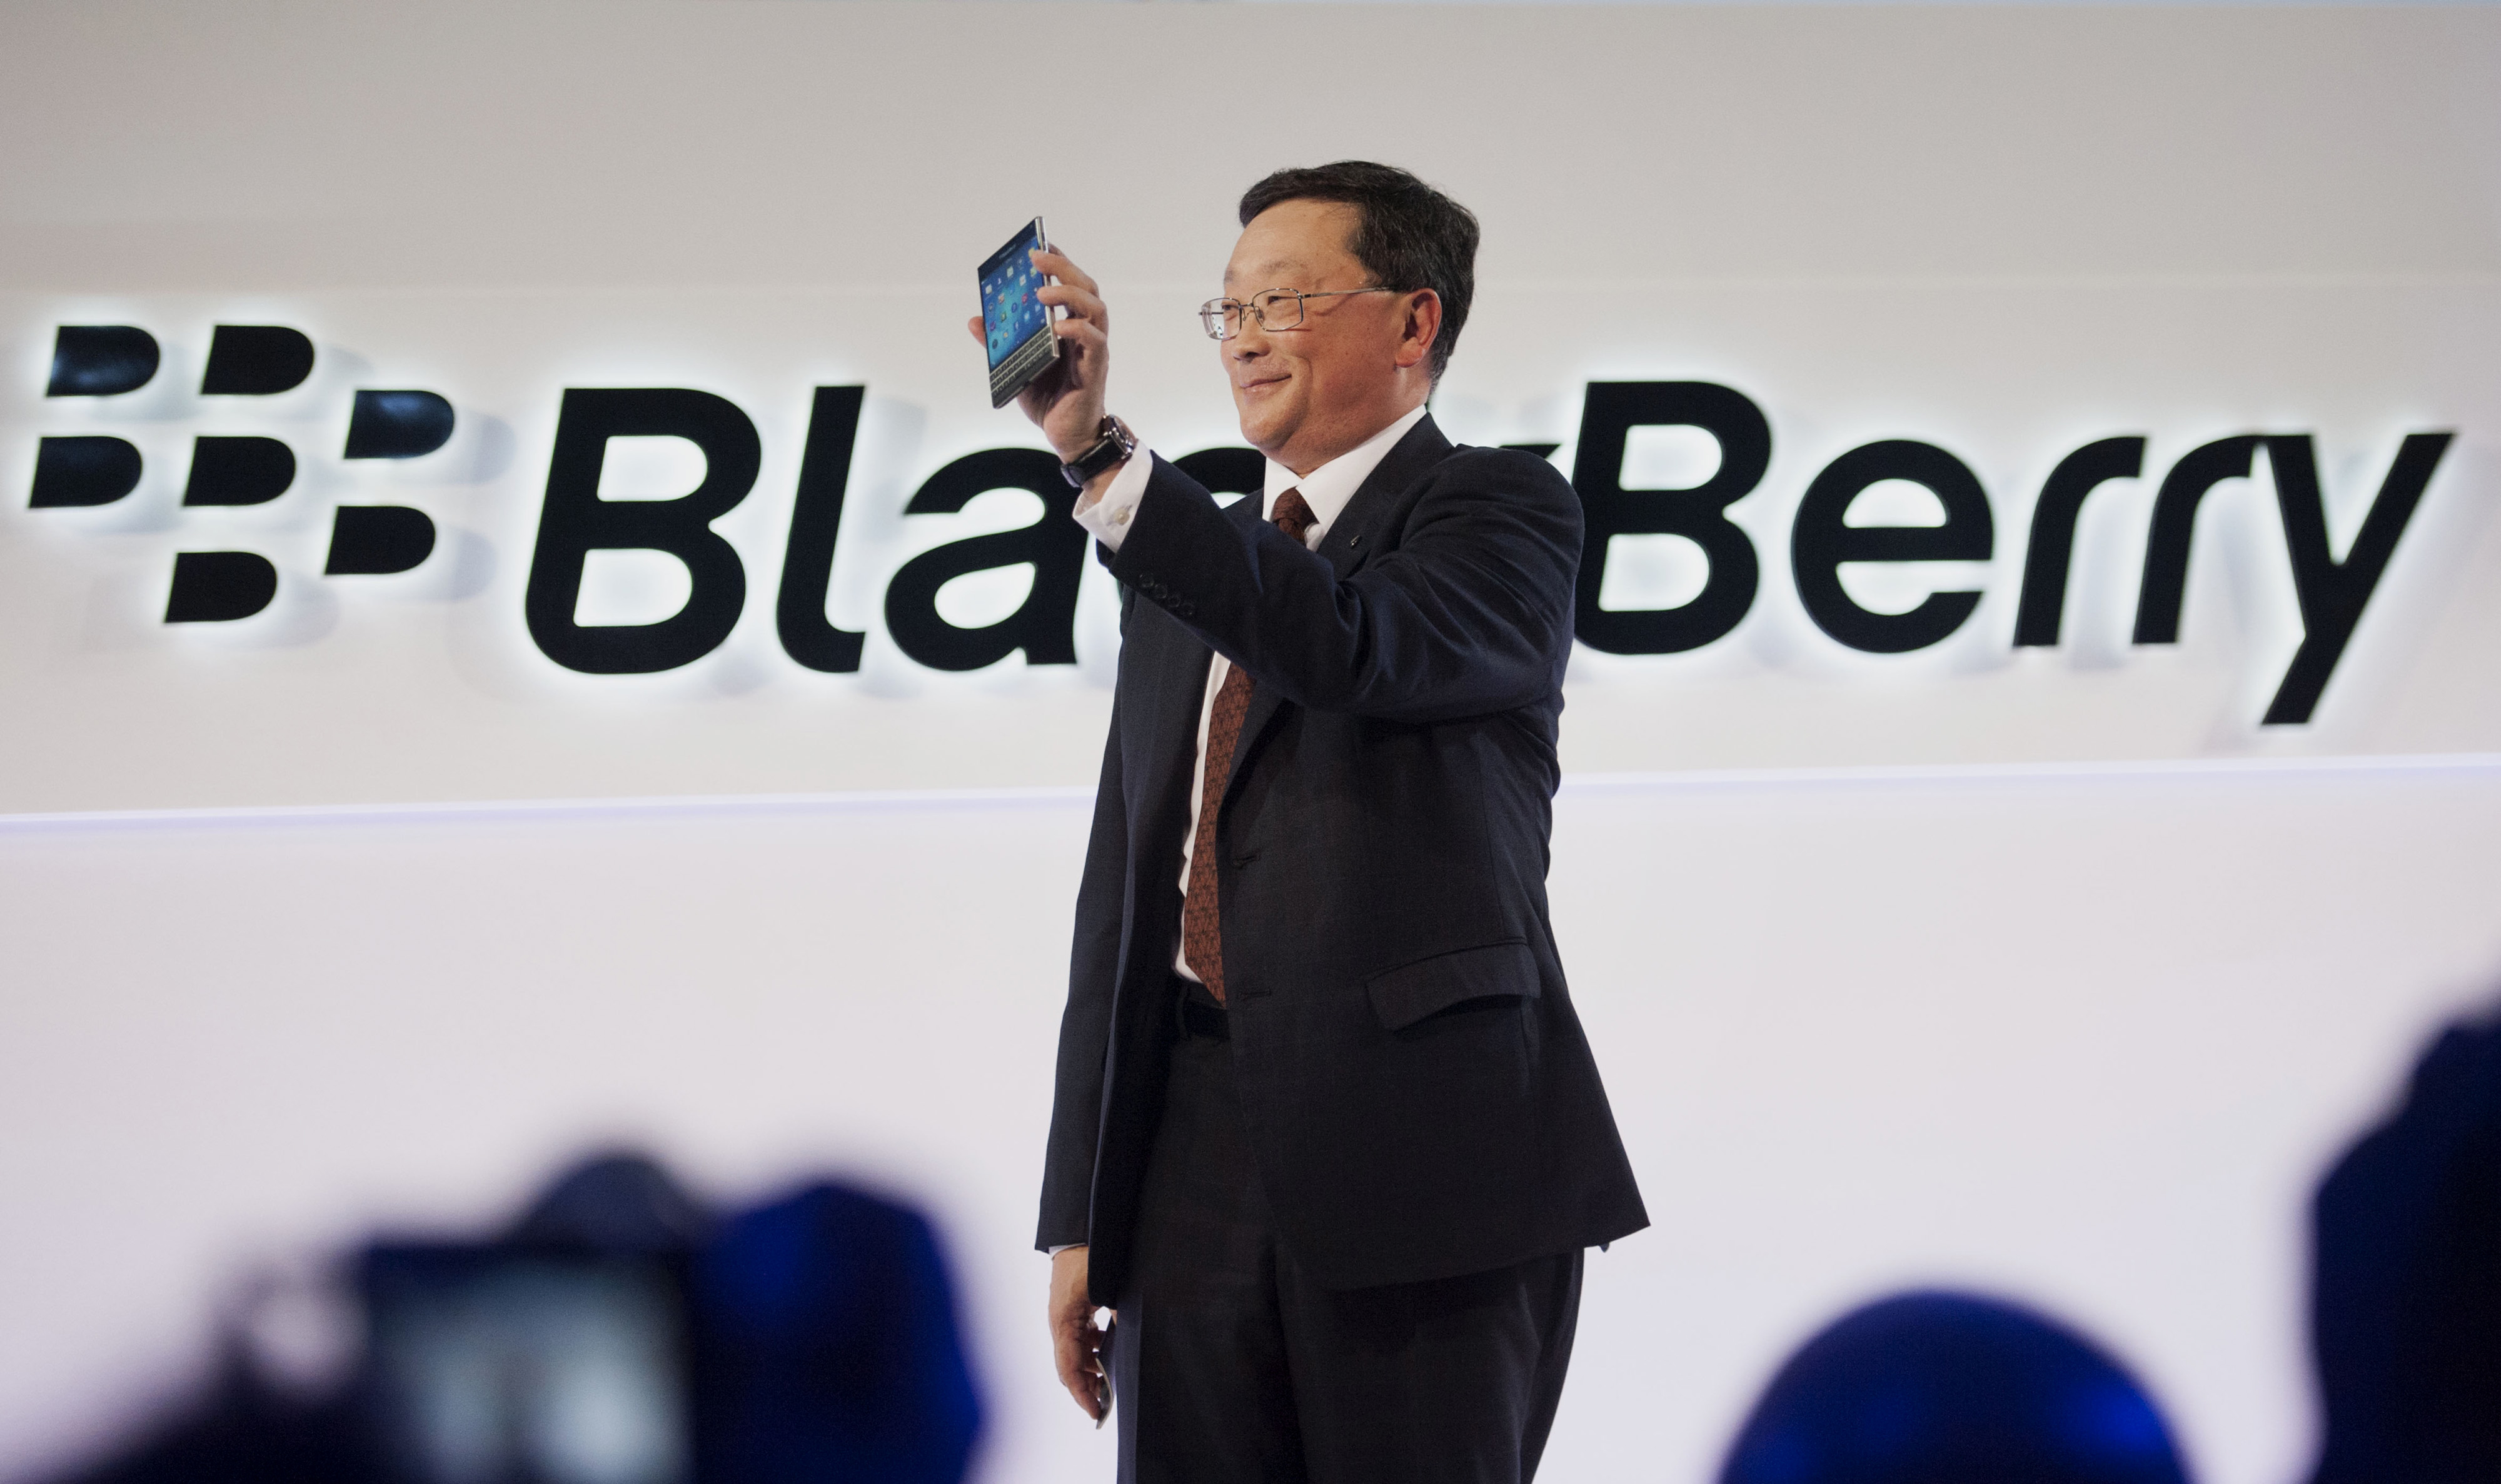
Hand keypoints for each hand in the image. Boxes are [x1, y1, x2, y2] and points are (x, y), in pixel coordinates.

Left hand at [964, 248, 1110, 462]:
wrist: (1067, 436)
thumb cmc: (1048, 399)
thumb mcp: (1016, 366)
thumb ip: (999, 344)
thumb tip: (975, 320)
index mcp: (1070, 327)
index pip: (1070, 285)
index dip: (1059, 261)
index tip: (1040, 242)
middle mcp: (1086, 333)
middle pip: (1086, 287)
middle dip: (1063, 267)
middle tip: (1037, 257)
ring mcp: (1093, 350)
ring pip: (1094, 307)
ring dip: (1069, 294)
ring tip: (1042, 291)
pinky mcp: (1095, 369)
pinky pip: (1094, 341)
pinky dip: (1077, 329)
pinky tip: (1057, 327)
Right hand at [1047, 1244, 1111, 1423]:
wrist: (1076, 1231)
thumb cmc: (1088, 1257)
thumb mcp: (1106, 1288)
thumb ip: (1120, 1315)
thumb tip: (1135, 1337)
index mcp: (1064, 1322)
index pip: (1069, 1369)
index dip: (1082, 1394)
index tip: (1096, 1413)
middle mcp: (1060, 1324)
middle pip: (1071, 1366)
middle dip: (1088, 1386)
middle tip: (1108, 1402)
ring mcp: (1064, 1317)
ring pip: (1076, 1353)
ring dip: (1093, 1366)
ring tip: (1112, 1378)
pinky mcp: (1071, 1309)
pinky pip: (1080, 1337)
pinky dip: (1094, 1347)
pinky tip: (1111, 1345)